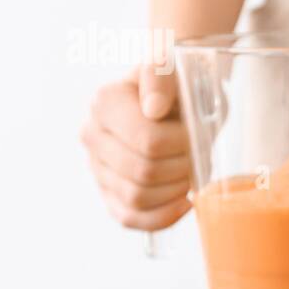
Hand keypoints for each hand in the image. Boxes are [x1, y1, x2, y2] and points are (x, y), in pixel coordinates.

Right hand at [80, 59, 191, 229]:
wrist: (177, 101)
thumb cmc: (179, 86)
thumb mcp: (176, 69)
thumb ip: (162, 77)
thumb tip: (153, 108)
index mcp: (105, 102)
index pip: (148, 141)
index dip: (182, 144)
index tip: (195, 132)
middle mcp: (92, 134)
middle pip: (144, 171)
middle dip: (182, 167)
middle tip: (197, 153)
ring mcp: (96, 167)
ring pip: (137, 197)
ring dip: (175, 190)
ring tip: (190, 171)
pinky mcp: (109, 192)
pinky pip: (130, 218)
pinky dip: (162, 217)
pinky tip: (184, 202)